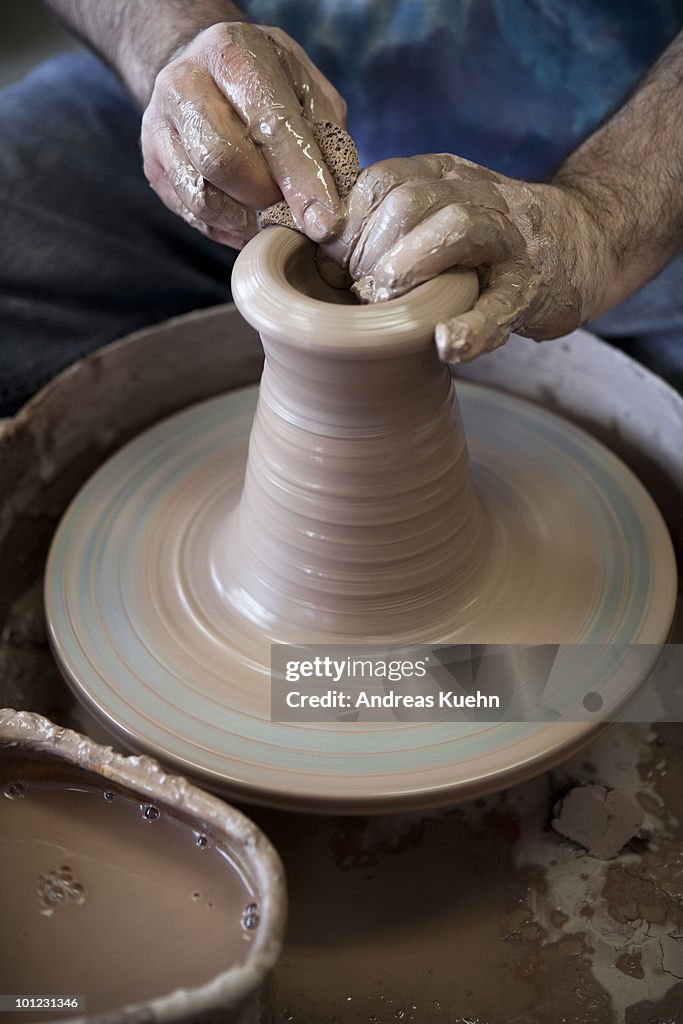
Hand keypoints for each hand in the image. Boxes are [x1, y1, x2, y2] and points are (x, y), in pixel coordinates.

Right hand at [141, 22, 346, 248]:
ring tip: (275, 220)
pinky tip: (252, 224)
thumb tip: (332, 201)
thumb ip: (325, 134)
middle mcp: (182, 82)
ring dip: (247, 221)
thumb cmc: (267, 84)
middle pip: (222, 160)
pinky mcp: (153, 166)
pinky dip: (231, 229)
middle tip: (294, 212)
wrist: (202, 72)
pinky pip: (193, 215)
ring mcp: (158, 126)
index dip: (301, 179)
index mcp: (230, 52)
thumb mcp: (306, 88)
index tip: (325, 223)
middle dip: (267, 199)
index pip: (268, 124)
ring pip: (202, 196)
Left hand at [321, 154, 613, 362]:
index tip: (332, 263)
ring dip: (406, 269)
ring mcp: (510, 240)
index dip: (347, 223)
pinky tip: (445, 343)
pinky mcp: (532, 288)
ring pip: (454, 228)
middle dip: (369, 252)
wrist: (582, 243)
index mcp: (444, 175)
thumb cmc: (485, 244)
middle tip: (360, 292)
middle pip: (407, 202)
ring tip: (386, 304)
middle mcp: (477, 194)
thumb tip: (313, 243)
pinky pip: (499, 304)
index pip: (380, 180)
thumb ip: (386, 219)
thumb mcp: (438, 211)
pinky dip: (471, 326)